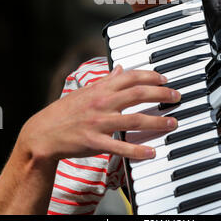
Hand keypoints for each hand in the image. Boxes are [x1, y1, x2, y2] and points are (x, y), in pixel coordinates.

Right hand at [17, 65, 179, 163]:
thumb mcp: (86, 90)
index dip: (151, 76)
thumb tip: (120, 68)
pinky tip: (152, 151)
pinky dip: (138, 150)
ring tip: (172, 122)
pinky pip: (121, 147)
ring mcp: (100, 122)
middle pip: (139, 93)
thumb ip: (105, 80)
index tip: (164, 79)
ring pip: (135, 119)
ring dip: (157, 121)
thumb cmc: (66, 110)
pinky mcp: (96, 142)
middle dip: (161, 93)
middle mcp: (103, 102)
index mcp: (101, 89)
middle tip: (176, 97)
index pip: (131, 76)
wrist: (44, 132)